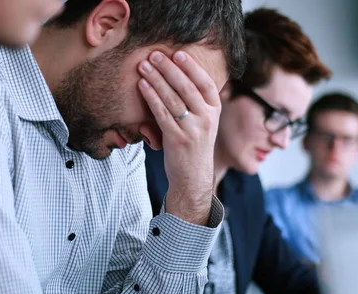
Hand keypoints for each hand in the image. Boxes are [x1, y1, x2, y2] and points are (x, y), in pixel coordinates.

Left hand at [137, 50, 220, 224]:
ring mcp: (192, 129)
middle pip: (186, 87)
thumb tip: (184, 72)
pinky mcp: (176, 139)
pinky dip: (151, 97)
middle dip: (168, 68)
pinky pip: (162, 113)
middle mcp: (206, 118)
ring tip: (144, 66)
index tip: (177, 54)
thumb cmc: (194, 144)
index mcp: (215, 110)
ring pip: (172, 98)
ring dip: (156, 79)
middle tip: (154, 55)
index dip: (191, 67)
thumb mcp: (205, 121)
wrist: (192, 176)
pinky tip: (142, 85)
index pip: (205, 83)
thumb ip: (198, 101)